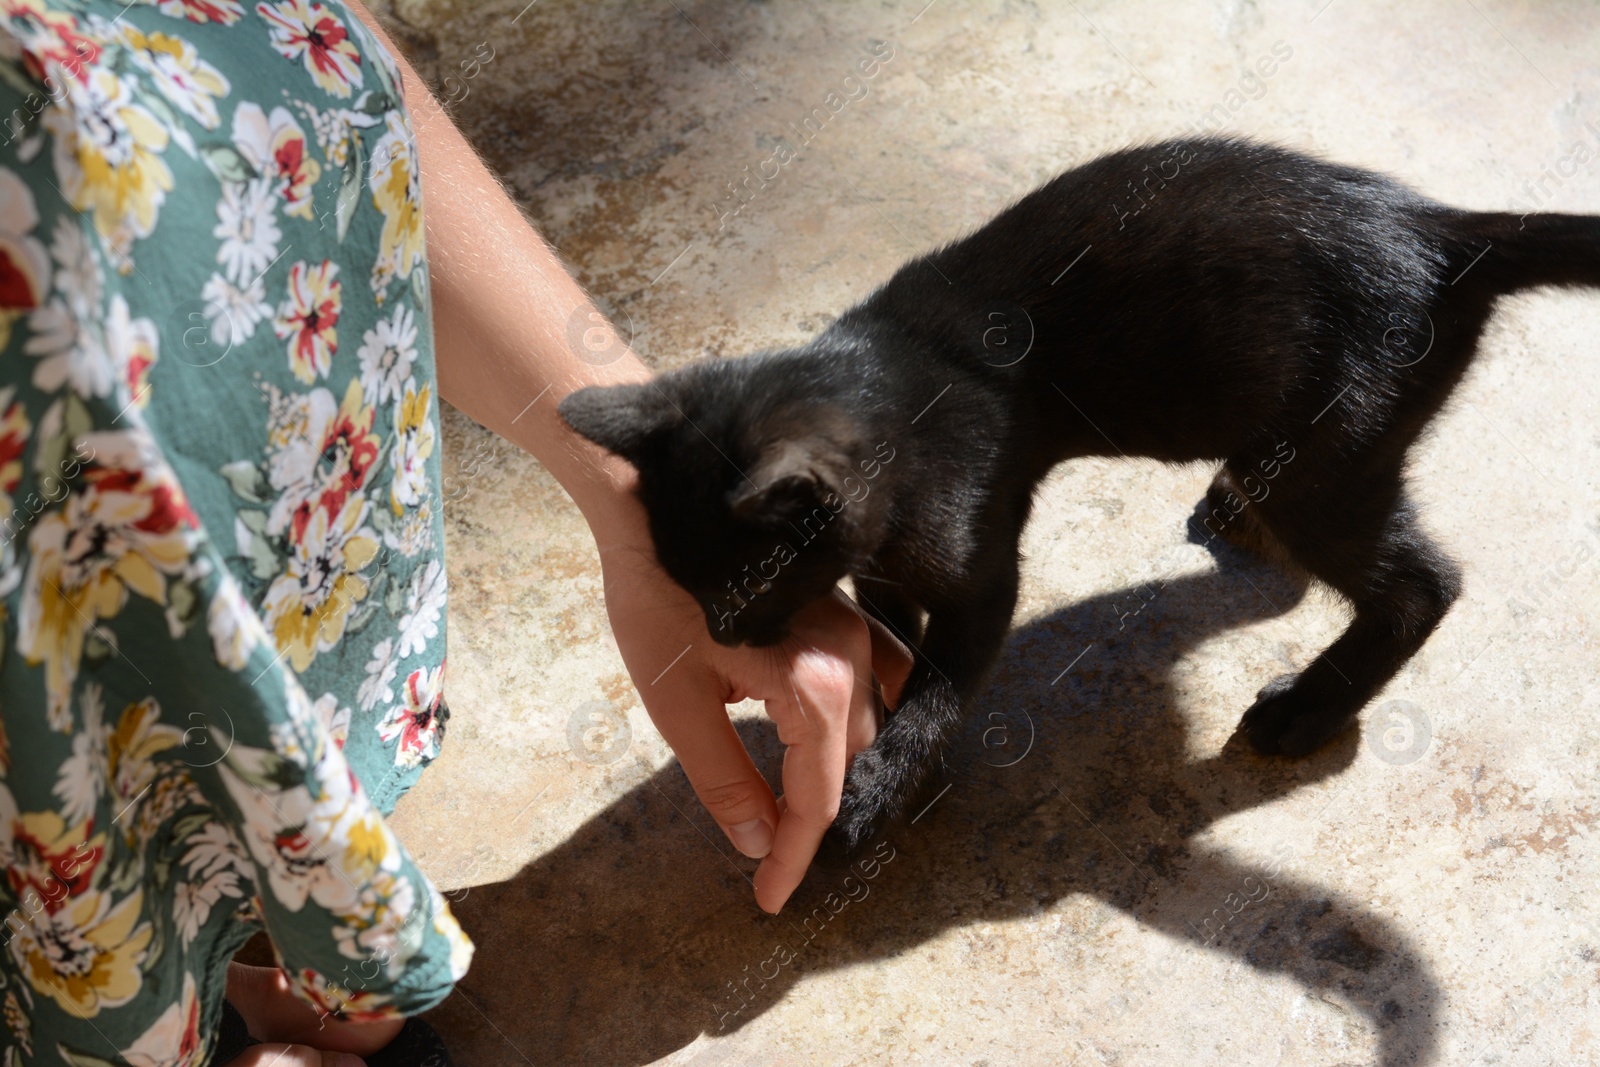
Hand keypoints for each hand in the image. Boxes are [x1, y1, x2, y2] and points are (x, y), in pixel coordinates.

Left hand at [591, 494, 911, 912]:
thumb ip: (725, 779)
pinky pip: (880, 676)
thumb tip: (759, 842)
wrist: (657, 507)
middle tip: (771, 865)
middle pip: (848, 766)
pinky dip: (863, 717)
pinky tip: (834, 736)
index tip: (768, 898)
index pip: (818, 797)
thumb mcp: (677, 703)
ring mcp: (857, 628)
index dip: (793, 856)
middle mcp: (852, 656)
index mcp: (814, 684)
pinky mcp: (846, 611)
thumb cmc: (657, 598)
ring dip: (840, 773)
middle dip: (810, 821)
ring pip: (870, 725)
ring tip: (800, 813)